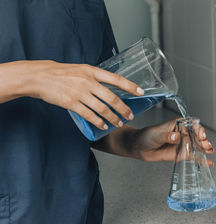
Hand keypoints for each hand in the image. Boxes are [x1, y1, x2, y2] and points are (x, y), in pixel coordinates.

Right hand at [0, 60, 142, 129]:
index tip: (141, 92)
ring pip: (102, 109)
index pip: (116, 79)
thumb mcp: (81, 69)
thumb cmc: (61, 73)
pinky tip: (103, 125)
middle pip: (112, 98)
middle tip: (129, 115)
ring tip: (118, 123)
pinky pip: (89, 115)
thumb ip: (95, 77)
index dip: (130, 86)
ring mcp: (79, 93)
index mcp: (92, 71)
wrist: (39, 76)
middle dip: (123, 109)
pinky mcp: (71, 103)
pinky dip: (99, 122)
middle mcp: (88, 81)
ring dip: (113, 118)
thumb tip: (110, 87)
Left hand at [128, 118, 213, 165]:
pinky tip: (208, 163)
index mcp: (178, 124)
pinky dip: (200, 160)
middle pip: (197, 136)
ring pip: (197, 146)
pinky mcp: (181, 154)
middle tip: (206, 145)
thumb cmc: (146, 136)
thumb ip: (167, 135)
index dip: (198, 129)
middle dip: (203, 140)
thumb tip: (176, 136)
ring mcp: (183, 144)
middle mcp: (183, 134)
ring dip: (204, 149)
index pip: (192, 125)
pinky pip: (192, 157)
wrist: (139, 147)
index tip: (201, 134)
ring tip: (209, 151)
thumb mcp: (157, 134)